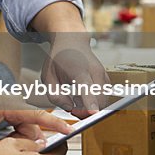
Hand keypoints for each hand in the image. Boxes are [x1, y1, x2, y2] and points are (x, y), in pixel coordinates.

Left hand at [0, 77, 68, 145]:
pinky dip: (15, 136)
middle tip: (18, 150)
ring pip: (26, 129)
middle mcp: (14, 104)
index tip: (69, 129)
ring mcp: (11, 108)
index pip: (38, 115)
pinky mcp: (7, 112)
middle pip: (32, 127)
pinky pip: (19, 126)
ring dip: (20, 140)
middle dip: (29, 141)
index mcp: (10, 105)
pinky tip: (3, 140)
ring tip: (2, 142)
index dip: (55, 123)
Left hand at [30, 1, 108, 115]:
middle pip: (98, 100)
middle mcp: (95, 72)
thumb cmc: (58, 58)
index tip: (93, 113)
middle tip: (71, 107)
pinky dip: (93, 101)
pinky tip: (81, 94)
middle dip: (86, 111)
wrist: (72, 41)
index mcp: (79, 70)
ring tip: (74, 96)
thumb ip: (55, 95)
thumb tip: (70, 108)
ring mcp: (103, 75)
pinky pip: (102, 97)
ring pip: (102, 101)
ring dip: (89, 107)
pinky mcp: (106, 80)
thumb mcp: (47, 76)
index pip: (87, 88)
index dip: (90, 102)